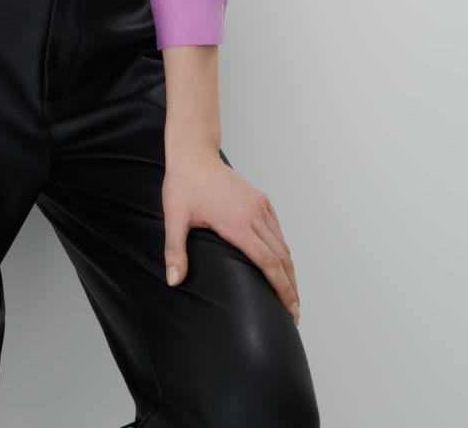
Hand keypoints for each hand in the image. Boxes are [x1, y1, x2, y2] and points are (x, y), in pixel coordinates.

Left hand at [161, 146, 300, 324]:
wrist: (194, 155)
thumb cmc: (183, 185)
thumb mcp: (174, 217)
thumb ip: (175, 251)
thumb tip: (174, 281)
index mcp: (236, 222)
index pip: (268, 262)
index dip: (282, 289)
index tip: (290, 309)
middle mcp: (254, 214)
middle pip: (282, 258)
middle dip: (290, 287)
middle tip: (293, 313)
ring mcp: (260, 206)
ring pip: (283, 244)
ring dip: (290, 271)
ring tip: (290, 295)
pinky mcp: (261, 200)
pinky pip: (277, 230)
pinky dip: (283, 251)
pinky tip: (281, 265)